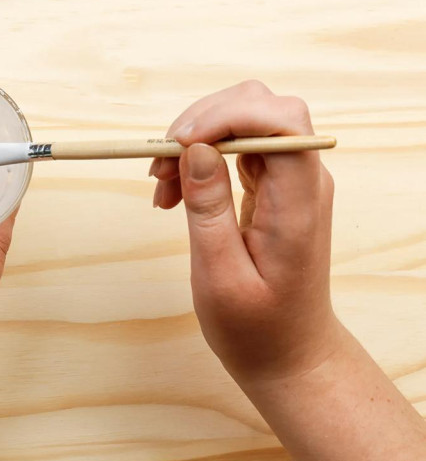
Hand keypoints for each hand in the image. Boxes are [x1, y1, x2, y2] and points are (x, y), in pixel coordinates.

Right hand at [150, 80, 344, 382]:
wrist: (288, 354)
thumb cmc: (256, 328)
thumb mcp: (221, 275)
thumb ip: (209, 208)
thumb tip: (195, 149)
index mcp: (299, 201)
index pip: (280, 121)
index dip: (226, 114)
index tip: (178, 142)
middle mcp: (302, 179)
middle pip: (260, 107)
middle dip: (202, 123)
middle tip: (159, 167)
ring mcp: (288, 180)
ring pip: (242, 122)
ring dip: (194, 141)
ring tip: (160, 187)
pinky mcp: (272, 187)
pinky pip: (234, 148)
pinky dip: (198, 158)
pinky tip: (174, 191)